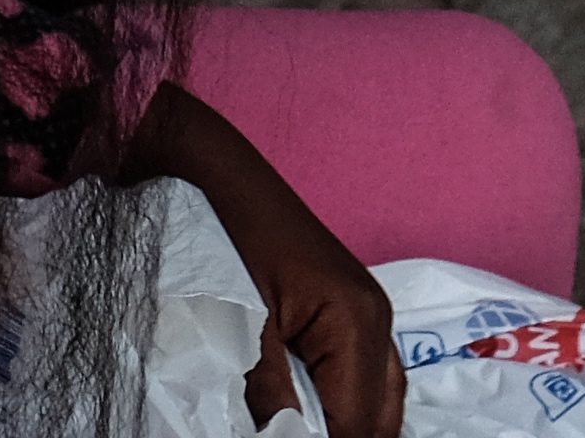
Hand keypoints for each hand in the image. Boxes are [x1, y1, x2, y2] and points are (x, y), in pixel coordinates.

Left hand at [129, 87, 399, 437]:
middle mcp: (377, 318)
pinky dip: (337, 402)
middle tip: (282, 431)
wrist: (205, 173)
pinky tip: (303, 414)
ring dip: (344, 423)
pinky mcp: (346, 309)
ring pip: (376, 399)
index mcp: (358, 323)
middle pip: (379, 419)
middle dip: (342, 435)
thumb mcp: (239, 330)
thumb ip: (271, 400)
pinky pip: (360, 373)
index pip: (358, 427)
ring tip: (293, 424)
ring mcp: (366, 311)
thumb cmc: (217, 238)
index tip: (276, 435)